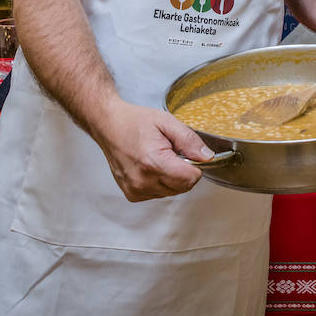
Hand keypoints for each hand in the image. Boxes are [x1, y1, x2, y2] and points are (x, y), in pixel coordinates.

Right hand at [94, 98, 211, 201]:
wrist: (108, 125)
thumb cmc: (134, 121)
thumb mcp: (167, 122)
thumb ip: (189, 140)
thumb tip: (207, 156)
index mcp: (153, 162)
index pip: (190, 179)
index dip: (195, 166)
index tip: (187, 154)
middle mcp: (143, 181)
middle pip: (183, 187)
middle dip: (183, 171)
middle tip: (170, 152)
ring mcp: (136, 190)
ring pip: (171, 192)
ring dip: (171, 177)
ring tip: (158, 158)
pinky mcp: (132, 194)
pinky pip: (158, 194)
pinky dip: (159, 182)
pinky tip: (150, 166)